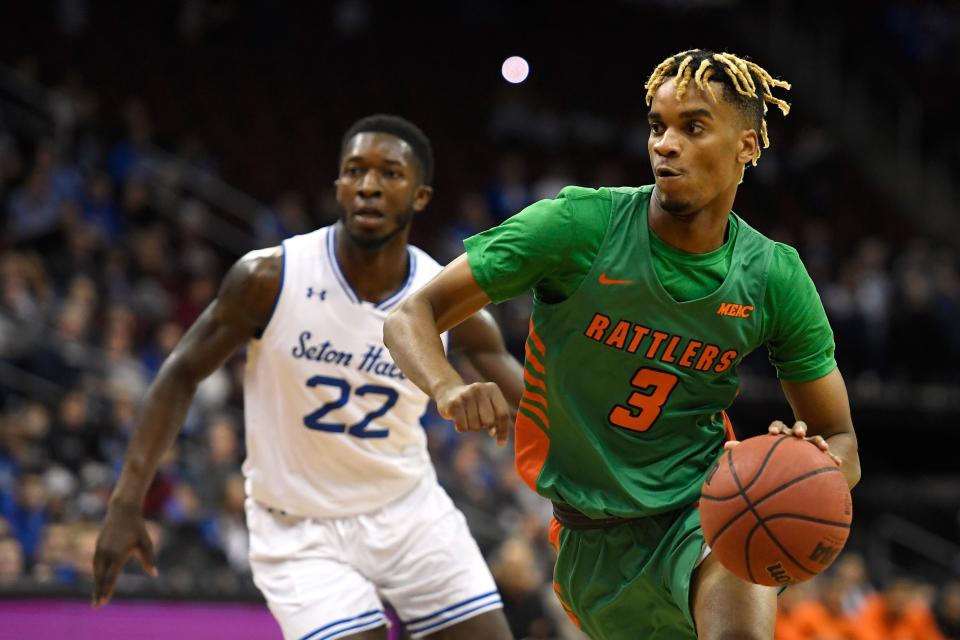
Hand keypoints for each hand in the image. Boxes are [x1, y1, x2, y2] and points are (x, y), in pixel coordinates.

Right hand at [92, 501, 157, 607]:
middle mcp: (106, 553)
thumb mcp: (146, 543)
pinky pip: (96, 564)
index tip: (104, 601)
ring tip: (96, 597)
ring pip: (97, 571)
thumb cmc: (137, 528)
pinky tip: (97, 582)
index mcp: (118, 554)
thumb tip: (154, 574)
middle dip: (98, 591)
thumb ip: (149, 559)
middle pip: (100, 577)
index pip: (111, 576)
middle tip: (97, 606)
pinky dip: (96, 575)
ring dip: (96, 584)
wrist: (122, 511)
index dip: (107, 590)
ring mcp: (100, 550)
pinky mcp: (98, 547)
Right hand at [436, 382, 510, 446]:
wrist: (448, 392)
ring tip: (466, 417)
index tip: (500, 444)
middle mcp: (479, 389)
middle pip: (489, 421)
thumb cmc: (473, 404)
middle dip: (483, 425)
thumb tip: (493, 433)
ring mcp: (466, 395)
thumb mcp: (488, 407)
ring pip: (475, 426)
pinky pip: (462, 427)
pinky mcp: (453, 404)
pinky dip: (461, 428)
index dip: (503, 430)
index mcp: (492, 389)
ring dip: (471, 427)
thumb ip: (495, 420)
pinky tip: (457, 419)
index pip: (503, 413)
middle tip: (476, 419)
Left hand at [724, 420, 841, 465]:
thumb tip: (725, 447)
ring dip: (817, 441)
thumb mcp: (762, 455)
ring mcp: (811, 446)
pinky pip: (829, 456)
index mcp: (781, 436)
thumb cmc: (777, 459)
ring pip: (815, 439)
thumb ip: (746, 451)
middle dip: (798, 429)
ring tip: (823, 446)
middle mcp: (796, 438)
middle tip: (799, 433)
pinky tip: (837, 463)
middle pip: (798, 428)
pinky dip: (833, 458)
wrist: (802, 459)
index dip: (776, 427)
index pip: (778, 426)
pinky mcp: (823, 455)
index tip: (773, 433)